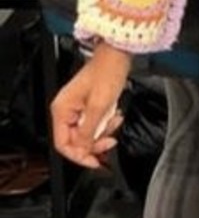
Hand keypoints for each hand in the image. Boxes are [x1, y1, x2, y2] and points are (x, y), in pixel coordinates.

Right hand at [51, 45, 131, 170]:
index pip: (63, 144)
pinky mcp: (88, 105)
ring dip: (103, 131)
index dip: (79, 156)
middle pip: (76, 140)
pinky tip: (114, 115)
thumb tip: (82, 149)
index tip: (94, 161)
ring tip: (114, 121)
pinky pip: (94, 123)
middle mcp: (66, 109)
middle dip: (95, 142)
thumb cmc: (107, 73)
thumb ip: (88, 131)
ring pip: (88, 133)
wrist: (117, 57)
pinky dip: (106, 123)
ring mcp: (77, 108)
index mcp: (62, 109)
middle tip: (110, 140)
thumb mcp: (99, 107)